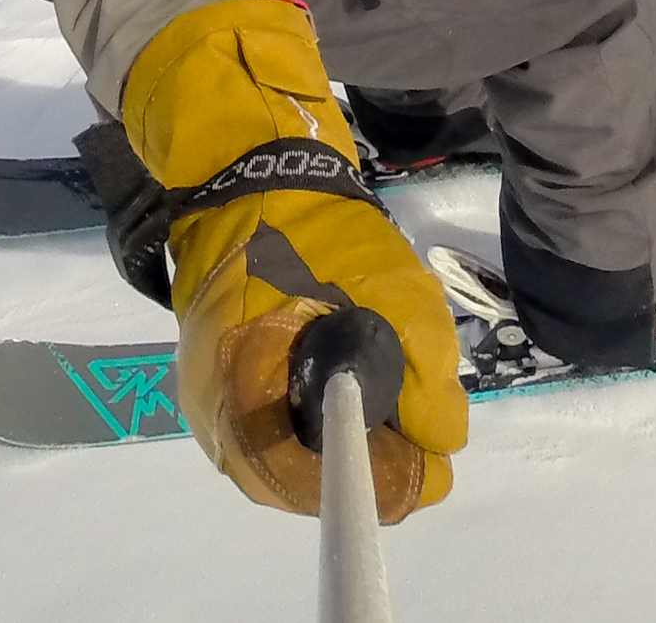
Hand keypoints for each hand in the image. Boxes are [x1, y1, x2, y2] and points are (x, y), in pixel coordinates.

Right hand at [124, 0, 465, 518]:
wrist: (252, 171)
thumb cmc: (319, 231)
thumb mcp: (392, 291)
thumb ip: (421, 370)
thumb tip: (444, 441)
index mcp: (247, 399)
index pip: (320, 484)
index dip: (385, 481)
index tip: (435, 465)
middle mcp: (218, 418)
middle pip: (301, 481)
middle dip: (365, 463)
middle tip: (421, 435)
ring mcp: (212, 398)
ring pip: (289, 457)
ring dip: (344, 442)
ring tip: (397, 412)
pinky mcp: (218, 378)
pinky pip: (274, 427)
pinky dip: (319, 419)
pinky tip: (357, 391)